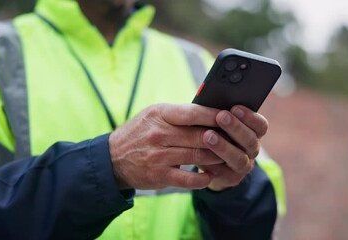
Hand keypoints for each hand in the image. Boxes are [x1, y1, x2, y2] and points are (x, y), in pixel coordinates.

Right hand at [109, 104, 224, 189]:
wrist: (112, 158)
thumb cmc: (140, 132)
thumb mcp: (154, 115)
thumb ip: (179, 114)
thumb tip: (211, 112)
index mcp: (160, 115)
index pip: (193, 113)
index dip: (214, 115)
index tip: (230, 116)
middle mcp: (159, 134)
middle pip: (199, 136)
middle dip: (220, 138)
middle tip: (235, 139)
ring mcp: (159, 156)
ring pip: (197, 156)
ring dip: (216, 158)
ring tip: (227, 157)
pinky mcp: (159, 175)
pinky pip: (187, 179)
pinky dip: (202, 179)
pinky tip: (210, 176)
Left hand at [198, 105, 268, 190]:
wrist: (210, 164)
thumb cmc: (214, 134)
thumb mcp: (218, 123)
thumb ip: (220, 113)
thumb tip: (212, 100)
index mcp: (254, 133)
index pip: (260, 125)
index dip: (250, 117)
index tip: (236, 107)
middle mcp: (252, 150)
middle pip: (250, 140)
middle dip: (235, 128)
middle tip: (221, 116)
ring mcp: (244, 166)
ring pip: (239, 158)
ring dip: (224, 146)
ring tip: (208, 136)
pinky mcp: (232, 179)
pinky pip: (225, 173)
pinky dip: (213, 164)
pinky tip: (202, 157)